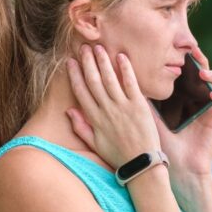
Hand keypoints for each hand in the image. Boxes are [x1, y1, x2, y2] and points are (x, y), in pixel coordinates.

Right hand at [65, 44, 160, 168]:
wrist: (142, 164)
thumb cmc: (118, 155)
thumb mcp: (94, 144)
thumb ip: (81, 127)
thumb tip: (69, 110)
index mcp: (94, 119)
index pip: (81, 92)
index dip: (75, 75)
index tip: (71, 61)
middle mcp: (106, 110)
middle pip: (93, 81)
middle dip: (87, 62)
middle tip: (84, 47)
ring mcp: (122, 107)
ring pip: (109, 79)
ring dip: (103, 61)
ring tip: (98, 47)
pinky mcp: (138, 106)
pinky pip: (131, 84)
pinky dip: (125, 69)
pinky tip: (121, 57)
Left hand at [149, 45, 211, 177]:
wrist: (177, 169)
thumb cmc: (161, 147)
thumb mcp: (147, 119)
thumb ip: (139, 101)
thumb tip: (121, 81)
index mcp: (181, 99)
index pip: (184, 73)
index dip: (183, 60)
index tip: (174, 49)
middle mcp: (197, 101)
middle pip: (201, 74)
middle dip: (199, 60)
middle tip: (193, 50)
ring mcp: (210, 109)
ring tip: (203, 73)